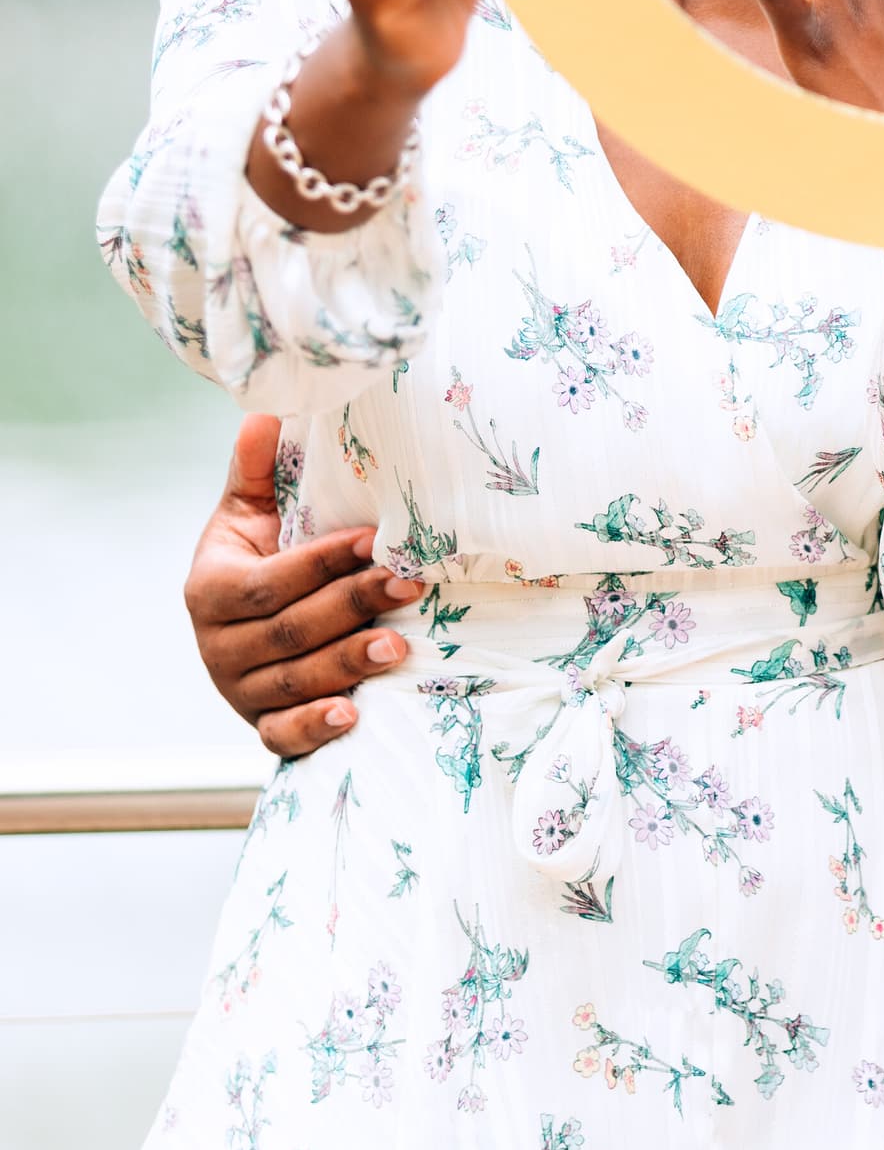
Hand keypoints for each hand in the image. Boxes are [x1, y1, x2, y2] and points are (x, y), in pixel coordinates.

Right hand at [187, 415, 422, 759]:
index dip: (323, 562)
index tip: (376, 540)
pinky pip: (282, 736)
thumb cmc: (260, 556)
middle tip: (408, 582)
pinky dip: (314, 728)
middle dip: (352, 605)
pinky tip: (352, 714)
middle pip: (289, 630)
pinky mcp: (262, 725)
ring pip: (294, 681)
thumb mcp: (250, 514)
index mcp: (210, 589)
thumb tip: (265, 412)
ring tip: (400, 645)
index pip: (270, 581)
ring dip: (348, 663)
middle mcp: (217, 646)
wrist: (248, 625)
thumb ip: (258, 471)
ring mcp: (239, 691)